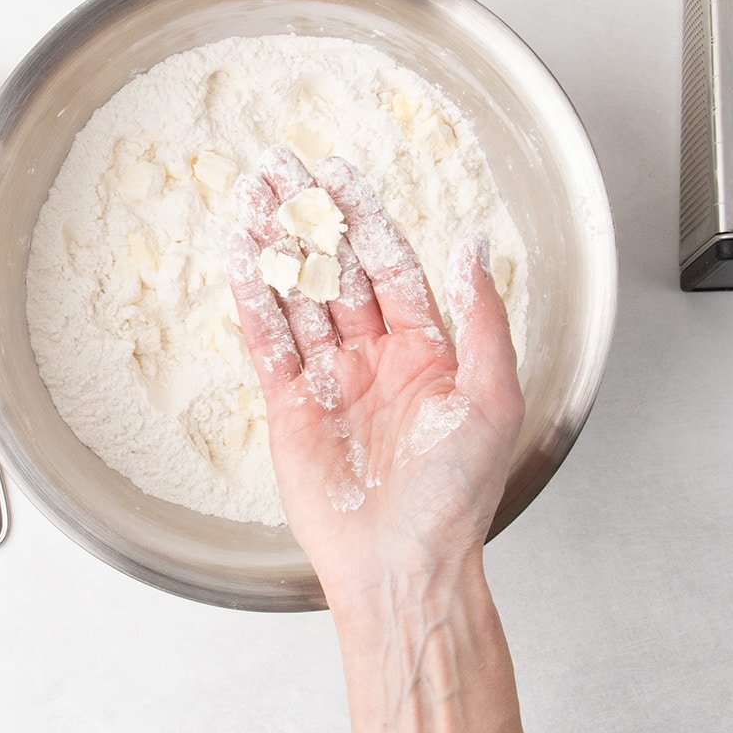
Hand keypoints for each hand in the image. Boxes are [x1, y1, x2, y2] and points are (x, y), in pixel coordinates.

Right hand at [227, 147, 524, 609]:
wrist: (404, 567)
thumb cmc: (456, 496)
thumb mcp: (493, 399)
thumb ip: (483, 319)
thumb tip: (477, 246)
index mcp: (425, 349)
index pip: (388, 263)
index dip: (362, 217)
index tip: (337, 173)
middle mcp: (374, 355)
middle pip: (334, 268)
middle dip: (307, 216)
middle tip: (279, 165)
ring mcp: (329, 378)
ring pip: (295, 295)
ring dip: (273, 246)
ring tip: (249, 195)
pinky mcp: (290, 406)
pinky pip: (268, 341)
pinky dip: (252, 299)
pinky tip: (239, 257)